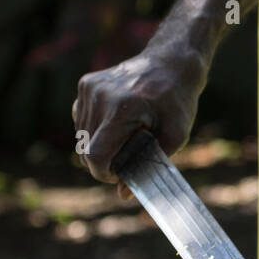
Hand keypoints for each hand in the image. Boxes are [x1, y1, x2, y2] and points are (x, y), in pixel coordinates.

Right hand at [72, 48, 205, 196]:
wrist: (172, 63)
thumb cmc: (177, 101)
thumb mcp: (175, 136)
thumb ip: (149, 166)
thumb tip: (122, 194)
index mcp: (121, 109)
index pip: (95, 156)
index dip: (105, 174)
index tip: (120, 175)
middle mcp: (99, 96)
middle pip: (85, 150)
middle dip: (103, 162)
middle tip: (128, 157)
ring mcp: (89, 88)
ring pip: (81, 137)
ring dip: (99, 145)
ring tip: (126, 136)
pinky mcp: (85, 84)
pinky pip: (81, 120)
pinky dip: (94, 129)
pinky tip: (116, 122)